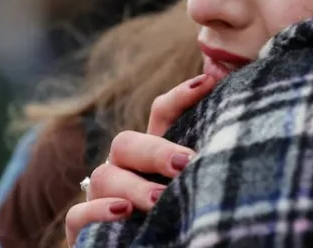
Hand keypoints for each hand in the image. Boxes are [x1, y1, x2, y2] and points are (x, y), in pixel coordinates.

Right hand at [65, 74, 215, 245]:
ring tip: (160, 200)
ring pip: (104, 176)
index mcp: (153, 156)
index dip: (181, 96)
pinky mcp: (83, 230)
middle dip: (157, 151)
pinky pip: (78, 213)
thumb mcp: (195, 189)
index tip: (208, 82)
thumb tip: (234, 98)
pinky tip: (122, 213)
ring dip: (134, 187)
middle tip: (187, 164)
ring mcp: (101, 197)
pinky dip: (98, 211)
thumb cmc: (179, 220)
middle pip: (127, 142)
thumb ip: (207, 160)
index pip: (161, 113)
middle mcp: (124, 170)